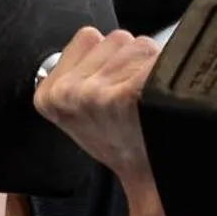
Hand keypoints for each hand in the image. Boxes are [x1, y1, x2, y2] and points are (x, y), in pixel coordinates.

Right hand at [33, 27, 161, 189]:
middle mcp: (68, 93)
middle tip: (136, 96)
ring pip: (139, 46)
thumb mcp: (81, 112)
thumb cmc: (120, 144)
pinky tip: (163, 99)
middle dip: (132, 59)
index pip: (87, 37)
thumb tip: (95, 37)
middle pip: (116, 38)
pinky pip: (158, 60)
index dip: (109, 56)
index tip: (114, 87)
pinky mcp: (127, 95)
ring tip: (149, 100)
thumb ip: (80, 73)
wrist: (150, 177)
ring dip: (152, 65)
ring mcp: (96, 94)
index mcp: (48, 96)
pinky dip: (168, 72)